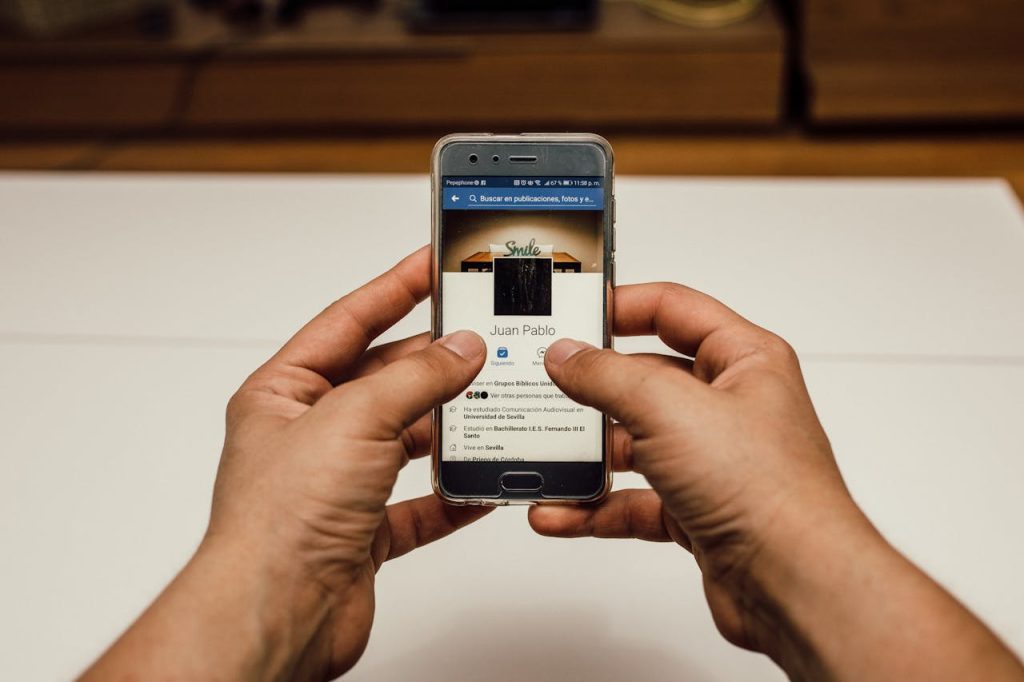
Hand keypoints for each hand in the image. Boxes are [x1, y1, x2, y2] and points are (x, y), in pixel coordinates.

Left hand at [81, 247, 489, 681]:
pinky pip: (419, 502)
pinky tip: (481, 480)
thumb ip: (416, 379)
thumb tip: (461, 349)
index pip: (347, 321)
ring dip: (447, 426)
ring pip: (405, 440)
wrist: (278, 614)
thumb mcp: (354, 419)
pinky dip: (453, 492)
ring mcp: (338, 484)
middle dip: (433, 363)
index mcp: (284, 394)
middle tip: (480, 339)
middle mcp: (310, 435)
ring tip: (490, 401)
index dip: (393, 288)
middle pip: (383, 381)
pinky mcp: (364, 531)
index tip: (431, 266)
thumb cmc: (278, 522)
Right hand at [531, 282, 847, 650]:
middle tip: (545, 386)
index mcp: (743, 361)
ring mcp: (713, 461)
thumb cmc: (767, 489)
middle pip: (646, 380)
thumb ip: (608, 375)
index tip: (573, 313)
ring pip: (635, 446)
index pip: (674, 310)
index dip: (622, 305)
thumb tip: (567, 356)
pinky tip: (560, 511)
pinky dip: (595, 507)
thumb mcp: (668, 409)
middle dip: (593, 389)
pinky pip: (633, 500)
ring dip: (587, 456)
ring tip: (543, 455)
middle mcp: (730, 407)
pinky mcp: (697, 511)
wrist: (794, 583)